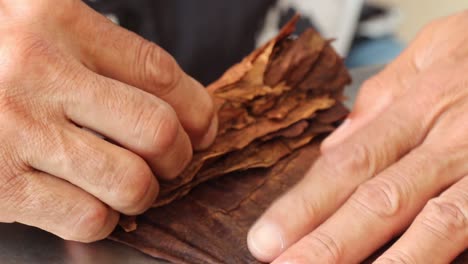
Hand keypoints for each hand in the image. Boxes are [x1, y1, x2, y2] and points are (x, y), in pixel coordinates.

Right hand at [0, 0, 216, 241]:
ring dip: (145, 192)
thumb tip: (178, 102)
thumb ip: (99, 50)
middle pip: (156, 130)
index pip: (161, 73)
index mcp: (56, 20)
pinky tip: (91, 204)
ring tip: (135, 185)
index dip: (197, 109)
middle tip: (171, 161)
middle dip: (179, 156)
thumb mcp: (35, 22)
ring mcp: (14, 130)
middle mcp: (36, 70)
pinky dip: (103, 220)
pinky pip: (87, 219)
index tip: (203, 126)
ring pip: (130, 182)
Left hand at [248, 11, 467, 262]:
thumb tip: (337, 143)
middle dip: (327, 244)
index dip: (305, 204)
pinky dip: (440, 260)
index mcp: (423, 106)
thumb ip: (383, 97)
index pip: (349, 163)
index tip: (267, 237)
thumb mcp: (437, 51)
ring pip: (432, 228)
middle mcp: (454, 142)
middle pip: (380, 201)